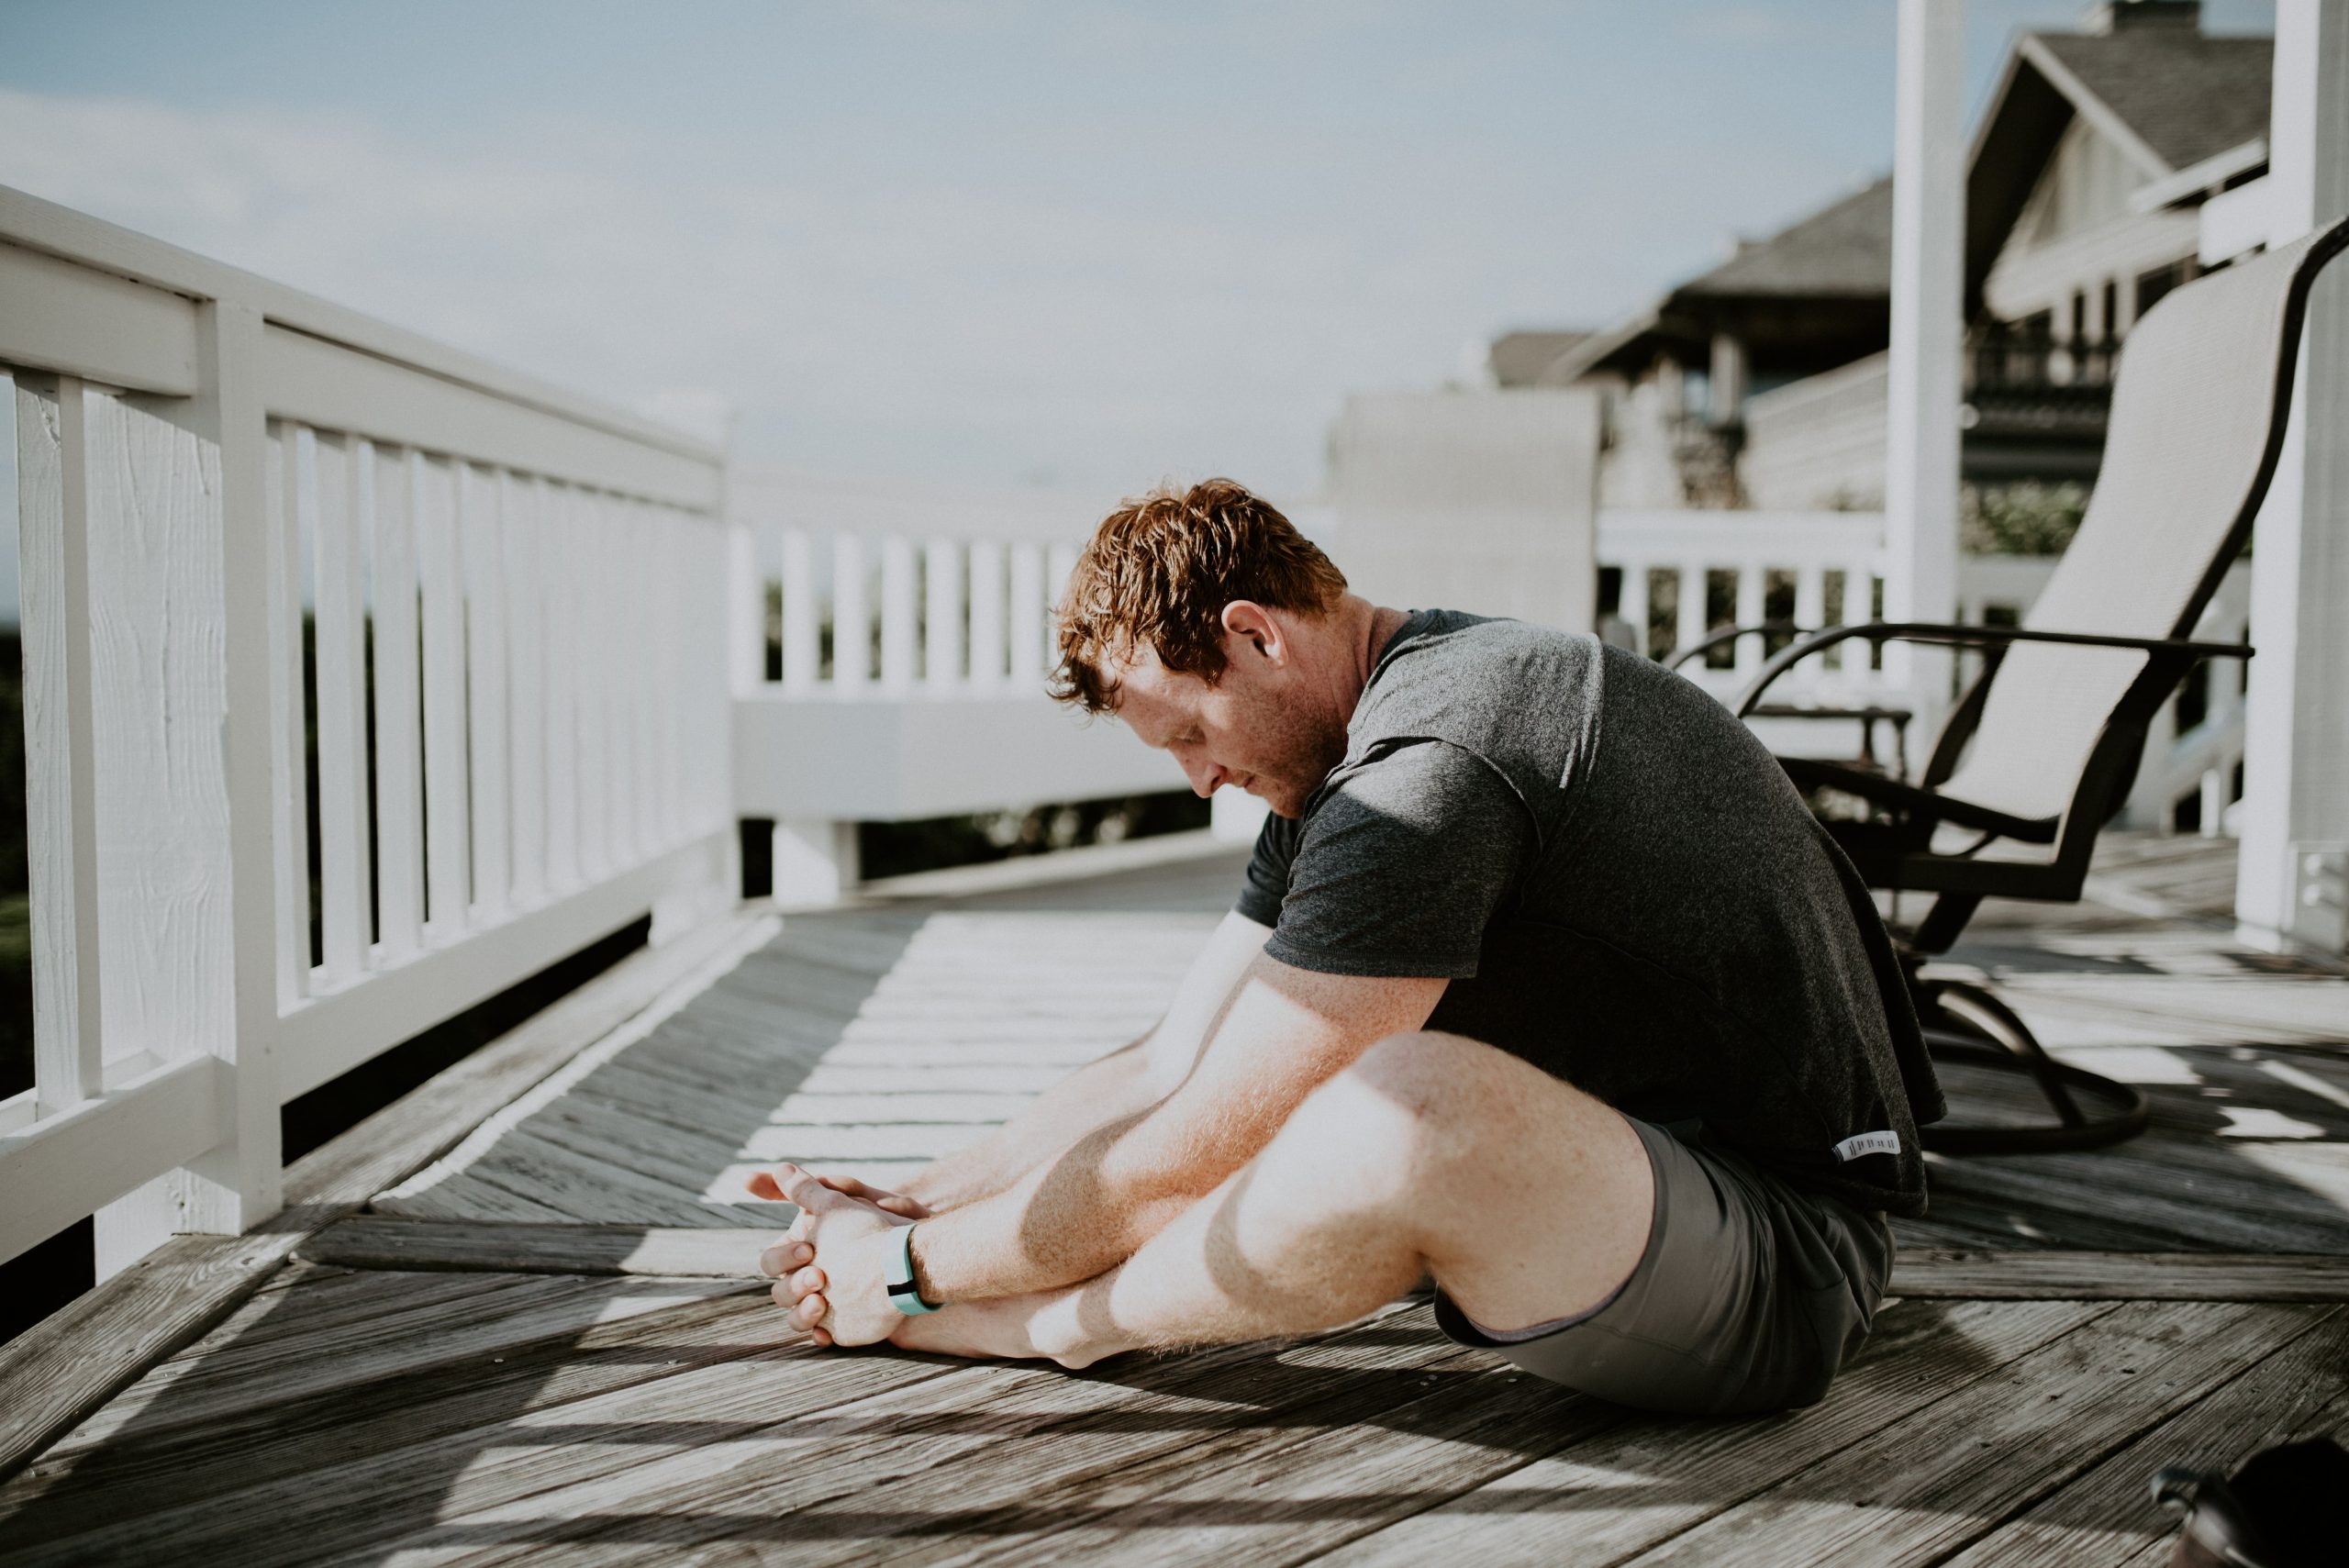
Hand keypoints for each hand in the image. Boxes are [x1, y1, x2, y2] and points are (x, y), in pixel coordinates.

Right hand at [749, 1163, 916, 1347]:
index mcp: (804, 1251)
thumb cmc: (878, 1226)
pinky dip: (818, 1332)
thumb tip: (781, 1168)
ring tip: (822, 1302)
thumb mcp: (843, 1201)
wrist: (914, 1260)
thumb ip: (807, 1187)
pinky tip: (826, 1329)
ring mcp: (822, 1303)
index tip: (807, 1247)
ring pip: (793, 1316)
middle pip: (779, 1290)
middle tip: (820, 1276)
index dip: (783, 1256)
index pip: (773, 1258)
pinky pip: (817, 1335)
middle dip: (794, 1284)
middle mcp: (809, 1277)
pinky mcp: (838, 1326)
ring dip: (801, 1311)